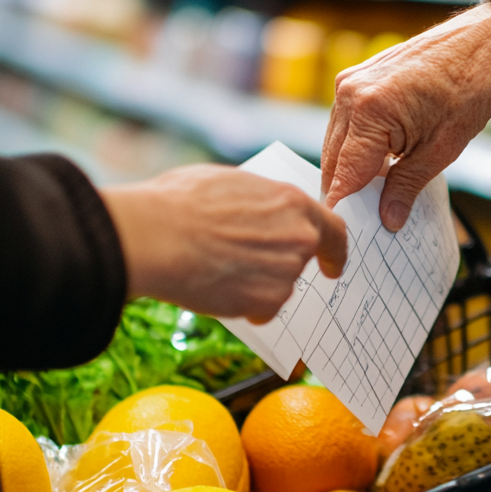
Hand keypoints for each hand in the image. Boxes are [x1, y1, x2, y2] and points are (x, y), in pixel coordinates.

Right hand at [99, 164, 347, 321]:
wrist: (157, 238)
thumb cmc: (181, 203)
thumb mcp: (229, 183)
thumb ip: (260, 203)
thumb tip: (258, 212)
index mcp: (294, 203)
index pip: (334, 231)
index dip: (334, 250)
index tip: (331, 266)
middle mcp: (299, 239)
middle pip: (300, 259)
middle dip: (278, 264)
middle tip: (247, 262)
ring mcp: (286, 274)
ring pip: (278, 286)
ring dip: (256, 283)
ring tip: (217, 267)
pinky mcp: (268, 303)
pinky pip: (261, 308)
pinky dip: (243, 304)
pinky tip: (215, 287)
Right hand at [322, 2, 490, 229]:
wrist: (479, 44)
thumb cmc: (468, 89)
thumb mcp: (440, 150)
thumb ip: (406, 187)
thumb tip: (388, 220)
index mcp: (370, 112)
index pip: (344, 175)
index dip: (343, 207)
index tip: (344, 235)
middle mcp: (351, 94)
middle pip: (333, 162)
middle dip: (345, 192)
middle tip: (360, 223)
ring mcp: (349, 84)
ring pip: (335, 145)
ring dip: (349, 171)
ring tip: (371, 196)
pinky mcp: (355, 80)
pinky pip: (344, 126)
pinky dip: (355, 149)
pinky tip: (376, 165)